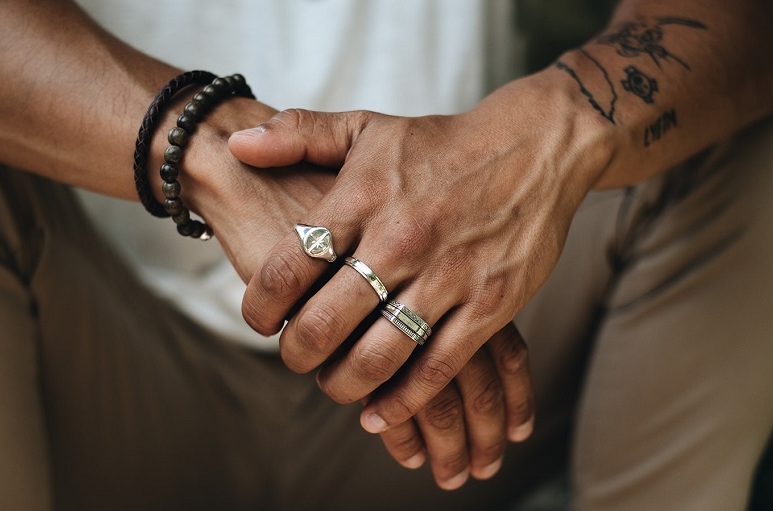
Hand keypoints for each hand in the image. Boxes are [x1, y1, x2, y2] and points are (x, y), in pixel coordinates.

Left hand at [173, 99, 535, 486]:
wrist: (535, 147)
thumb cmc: (442, 143)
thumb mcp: (367, 126)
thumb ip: (297, 133)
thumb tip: (237, 145)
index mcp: (363, 199)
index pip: (291, 265)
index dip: (261, 304)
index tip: (257, 319)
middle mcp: (401, 240)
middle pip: (326, 322)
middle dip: (297, 353)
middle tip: (294, 357)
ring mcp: (448, 276)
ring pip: (379, 355)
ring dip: (344, 384)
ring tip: (334, 384)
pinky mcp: (490, 305)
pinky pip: (437, 367)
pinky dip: (403, 401)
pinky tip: (381, 412)